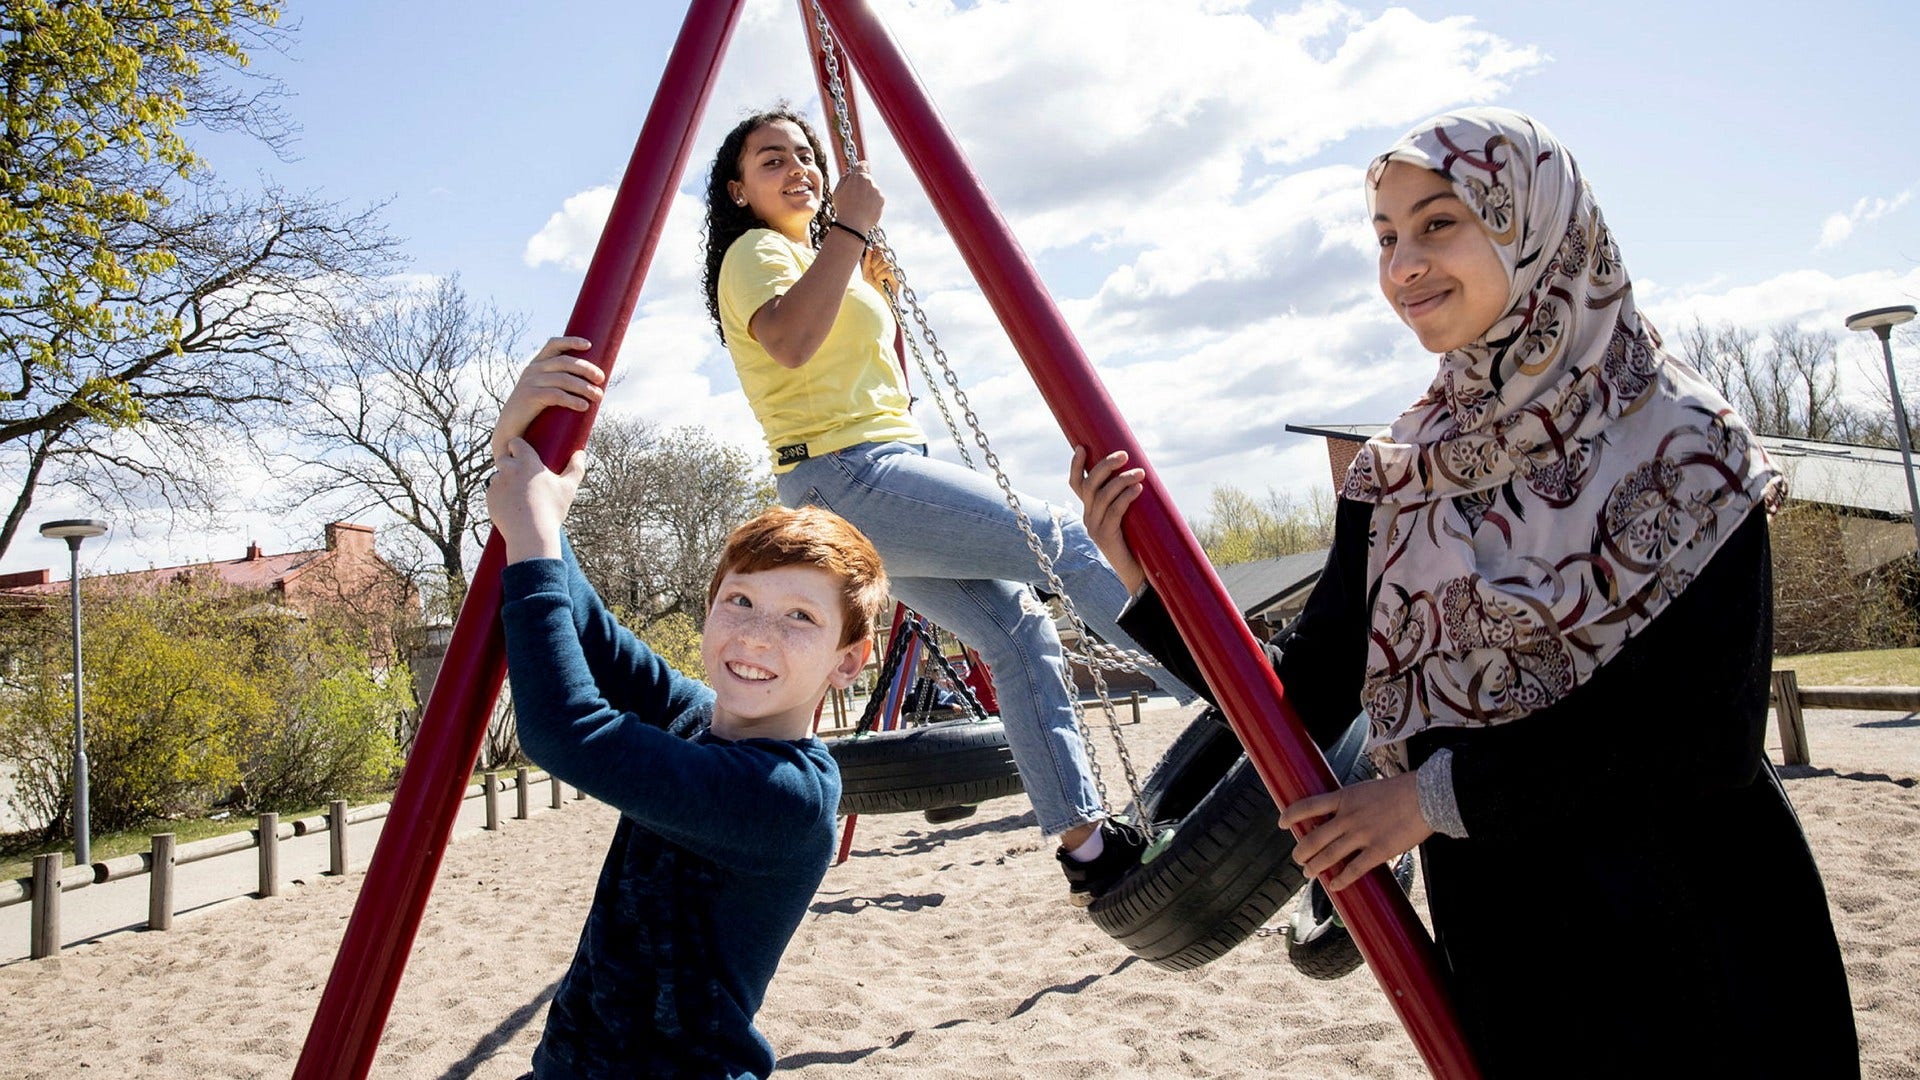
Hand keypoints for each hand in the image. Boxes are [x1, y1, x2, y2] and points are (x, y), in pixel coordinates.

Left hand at [487, 437, 585, 564]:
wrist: (530, 535)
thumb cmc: (551, 510)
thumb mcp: (568, 489)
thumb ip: (576, 468)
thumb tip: (581, 453)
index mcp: (527, 462)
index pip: (515, 443)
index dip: (518, 447)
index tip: (523, 453)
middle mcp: (508, 469)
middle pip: (504, 459)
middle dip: (510, 464)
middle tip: (522, 477)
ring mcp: (497, 484)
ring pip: (498, 477)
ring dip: (505, 481)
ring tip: (518, 495)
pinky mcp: (490, 498)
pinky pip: (493, 493)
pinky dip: (500, 497)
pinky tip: (511, 506)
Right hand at [491, 336, 601, 460]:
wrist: (510, 430)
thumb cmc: (533, 413)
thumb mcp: (544, 392)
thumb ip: (560, 385)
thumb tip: (592, 386)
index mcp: (537, 365)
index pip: (553, 345)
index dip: (571, 341)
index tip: (589, 345)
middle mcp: (533, 370)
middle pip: (565, 362)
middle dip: (586, 369)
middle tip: (601, 379)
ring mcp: (530, 382)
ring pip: (564, 379)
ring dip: (584, 387)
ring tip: (598, 397)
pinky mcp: (529, 397)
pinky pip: (556, 395)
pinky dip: (572, 400)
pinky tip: (584, 406)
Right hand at [831, 161, 882, 232]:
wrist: (853, 225)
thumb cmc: (843, 208)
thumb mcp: (837, 191)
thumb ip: (844, 179)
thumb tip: (850, 174)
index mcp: (858, 177)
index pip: (862, 165)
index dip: (860, 168)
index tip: (860, 171)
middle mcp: (870, 181)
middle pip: (867, 178)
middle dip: (862, 184)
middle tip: (854, 196)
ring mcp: (877, 191)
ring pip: (872, 189)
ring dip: (868, 194)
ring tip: (859, 206)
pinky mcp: (882, 200)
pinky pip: (877, 198)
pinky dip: (872, 203)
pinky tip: (864, 210)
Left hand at [861, 245, 896, 295]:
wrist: (875, 301)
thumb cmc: (871, 288)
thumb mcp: (866, 272)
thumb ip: (868, 260)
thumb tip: (870, 248)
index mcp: (882, 263)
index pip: (882, 248)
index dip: (878, 248)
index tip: (872, 250)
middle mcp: (890, 265)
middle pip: (883, 254)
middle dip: (874, 262)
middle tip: (873, 272)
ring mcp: (894, 272)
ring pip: (885, 262)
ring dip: (877, 271)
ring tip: (876, 279)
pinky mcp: (897, 279)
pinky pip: (888, 270)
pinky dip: (881, 276)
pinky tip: (881, 282)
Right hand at [1068, 445, 1145, 592]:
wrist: (1139, 574)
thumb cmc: (1139, 541)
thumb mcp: (1130, 515)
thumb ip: (1128, 498)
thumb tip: (1142, 471)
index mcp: (1090, 510)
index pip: (1077, 484)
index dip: (1076, 466)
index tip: (1082, 447)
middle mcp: (1088, 517)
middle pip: (1089, 485)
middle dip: (1105, 466)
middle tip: (1124, 454)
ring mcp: (1094, 527)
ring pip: (1102, 495)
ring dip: (1122, 480)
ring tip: (1140, 472)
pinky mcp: (1105, 537)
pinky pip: (1114, 511)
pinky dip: (1125, 497)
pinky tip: (1137, 489)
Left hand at [1277, 772, 1430, 891]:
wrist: (1424, 796)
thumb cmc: (1399, 791)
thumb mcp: (1366, 790)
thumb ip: (1351, 803)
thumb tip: (1341, 815)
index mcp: (1343, 798)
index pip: (1307, 806)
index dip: (1290, 815)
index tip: (1281, 823)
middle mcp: (1347, 817)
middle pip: (1313, 838)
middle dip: (1301, 852)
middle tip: (1298, 859)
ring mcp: (1361, 835)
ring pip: (1328, 856)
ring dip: (1315, 867)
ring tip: (1308, 873)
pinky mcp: (1378, 851)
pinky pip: (1353, 870)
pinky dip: (1341, 880)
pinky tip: (1334, 885)